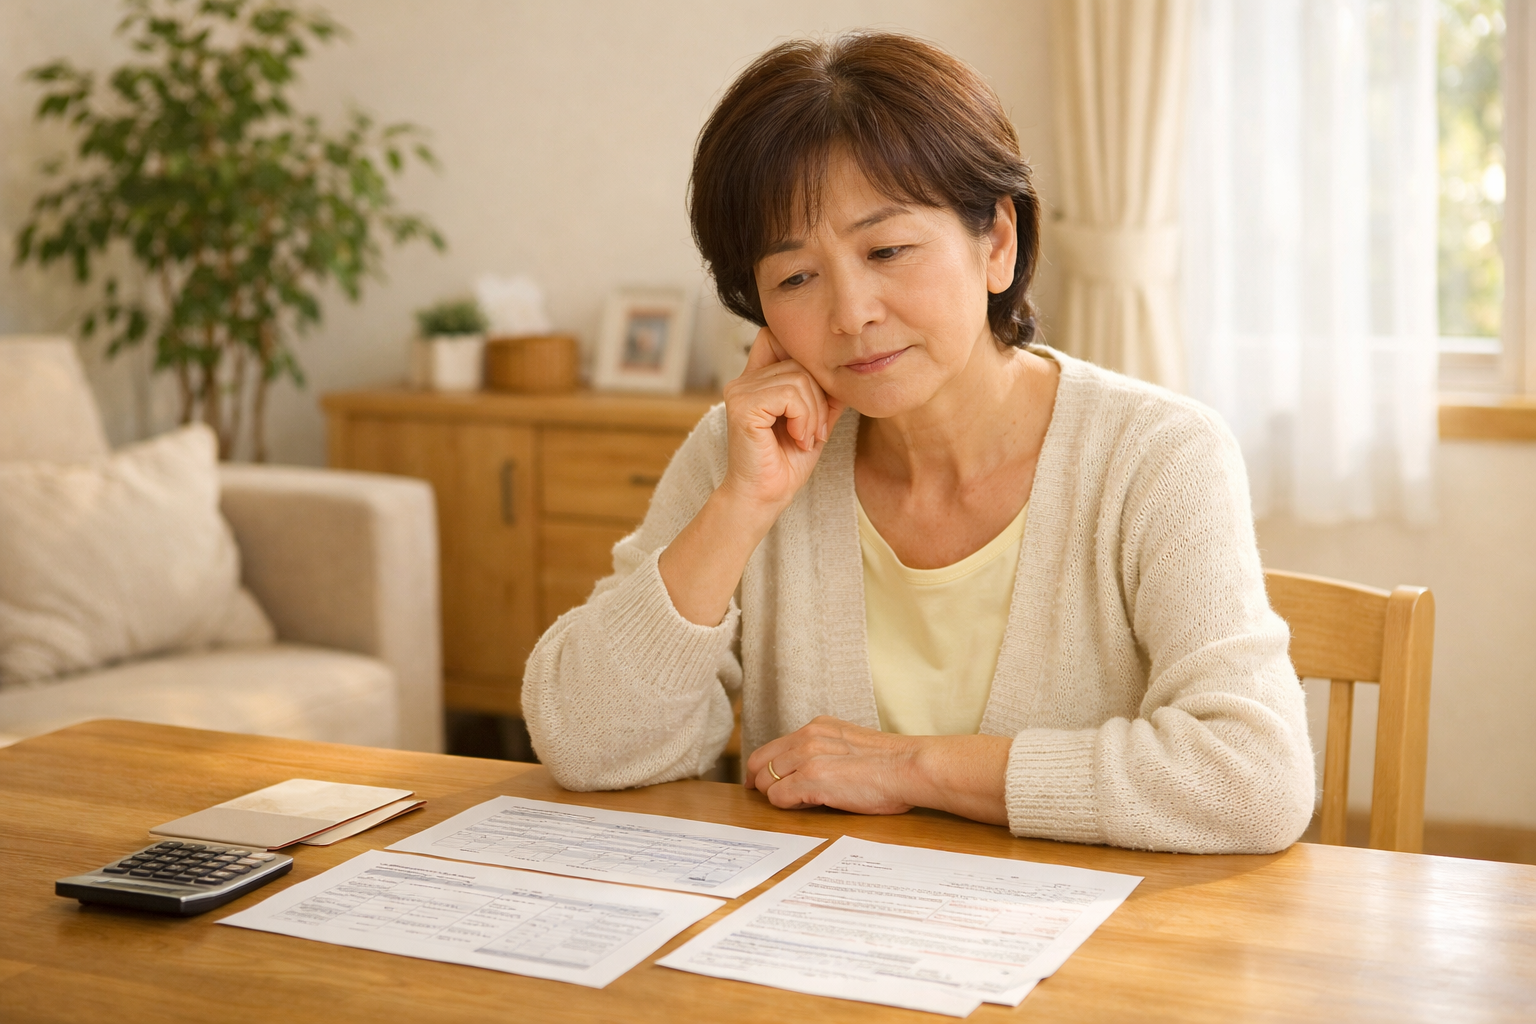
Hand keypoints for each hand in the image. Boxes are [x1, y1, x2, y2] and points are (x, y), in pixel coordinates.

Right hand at [719, 327, 845, 515]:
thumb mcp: (814, 419)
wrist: (766, 497)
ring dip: (814, 413)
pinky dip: (804, 418)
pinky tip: (798, 439)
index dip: (803, 358)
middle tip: (816, 432)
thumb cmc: (787, 462)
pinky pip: (790, 395)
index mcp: (755, 380)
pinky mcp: (742, 406)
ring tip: (806, 438)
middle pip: (799, 361)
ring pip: (798, 379)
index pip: (777, 338)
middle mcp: (742, 381)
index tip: (816, 400)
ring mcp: (739, 391)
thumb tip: (847, 366)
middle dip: (819, 397)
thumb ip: (824, 391)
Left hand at [745, 717, 1013, 824]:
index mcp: (818, 727)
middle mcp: (807, 736)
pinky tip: (806, 808)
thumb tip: (810, 773)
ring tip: (795, 804)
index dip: (764, 767)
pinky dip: (786, 806)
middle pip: (759, 761)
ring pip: (766, 781)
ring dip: (774, 796)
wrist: (910, 767)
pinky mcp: (811, 778)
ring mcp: (807, 757)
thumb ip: (827, 752)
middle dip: (757, 782)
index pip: (773, 746)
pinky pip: (778, 797)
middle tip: (761, 798)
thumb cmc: (891, 764)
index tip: (765, 782)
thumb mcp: (851, 746)